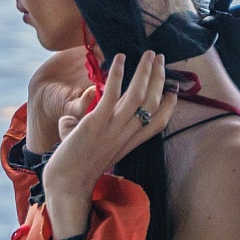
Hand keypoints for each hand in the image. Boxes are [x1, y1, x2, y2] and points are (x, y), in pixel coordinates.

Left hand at [40, 50, 177, 237]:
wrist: (66, 185)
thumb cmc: (73, 166)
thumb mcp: (85, 144)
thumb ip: (83, 127)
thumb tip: (72, 115)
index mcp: (129, 142)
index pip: (157, 122)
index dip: (169, 104)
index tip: (173, 88)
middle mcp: (126, 134)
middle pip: (152, 102)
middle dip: (159, 78)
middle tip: (161, 59)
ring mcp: (112, 128)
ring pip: (139, 95)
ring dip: (146, 71)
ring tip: (151, 54)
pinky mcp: (96, 123)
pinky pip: (112, 94)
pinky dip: (117, 74)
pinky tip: (120, 57)